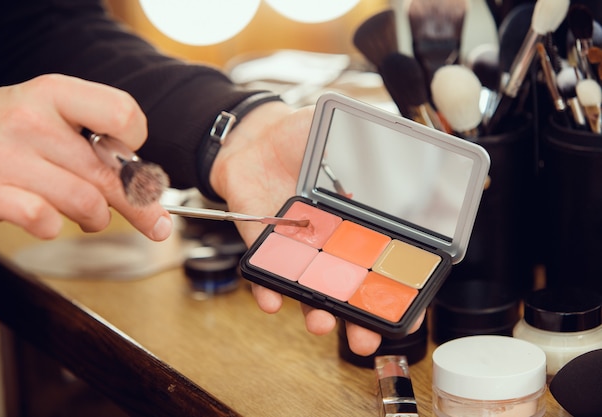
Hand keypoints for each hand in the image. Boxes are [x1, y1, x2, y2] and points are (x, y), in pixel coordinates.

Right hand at [0, 74, 171, 240]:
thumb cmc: (11, 131)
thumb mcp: (49, 112)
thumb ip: (94, 135)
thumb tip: (144, 180)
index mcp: (54, 94)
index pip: (122, 113)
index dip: (135, 140)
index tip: (129, 155)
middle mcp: (31, 121)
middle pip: (110, 173)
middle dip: (141, 205)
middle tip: (156, 224)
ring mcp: (7, 157)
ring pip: (86, 202)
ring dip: (97, 219)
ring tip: (90, 217)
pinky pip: (45, 220)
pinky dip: (55, 227)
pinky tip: (49, 220)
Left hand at [210, 101, 383, 355]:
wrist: (254, 136)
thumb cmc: (299, 134)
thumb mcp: (339, 133)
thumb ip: (371, 143)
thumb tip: (412, 145)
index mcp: (354, 220)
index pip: (378, 263)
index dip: (390, 291)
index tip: (404, 316)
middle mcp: (328, 241)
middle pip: (346, 289)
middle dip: (356, 320)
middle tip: (366, 340)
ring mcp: (296, 246)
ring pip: (308, 289)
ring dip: (314, 312)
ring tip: (321, 324)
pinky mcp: (262, 244)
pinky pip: (264, 273)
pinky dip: (267, 288)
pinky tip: (272, 300)